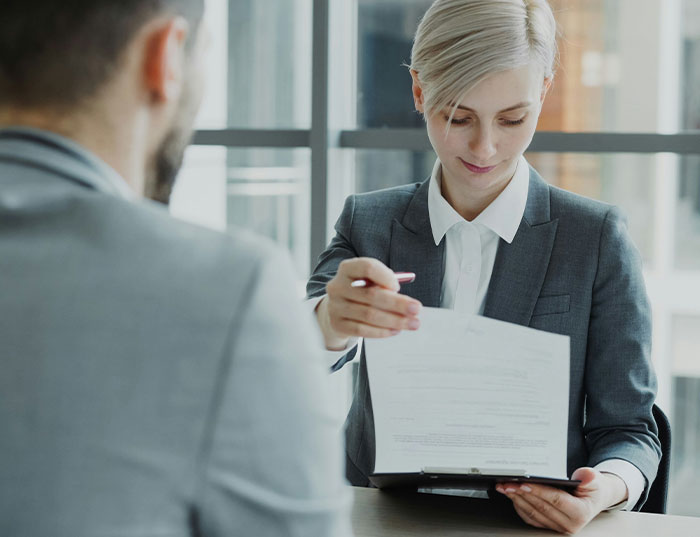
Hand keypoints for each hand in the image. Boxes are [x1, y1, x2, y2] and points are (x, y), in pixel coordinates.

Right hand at [316, 257, 421, 349]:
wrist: (338, 308)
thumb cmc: (360, 291)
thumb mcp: (370, 280)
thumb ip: (385, 284)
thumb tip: (407, 301)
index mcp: (348, 269)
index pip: (367, 267)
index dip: (385, 277)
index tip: (398, 287)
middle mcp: (338, 286)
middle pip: (371, 294)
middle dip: (398, 303)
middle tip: (416, 309)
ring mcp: (336, 306)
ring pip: (369, 315)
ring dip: (395, 320)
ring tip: (412, 323)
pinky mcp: (338, 324)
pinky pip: (362, 330)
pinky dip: (382, 331)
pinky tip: (395, 330)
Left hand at [495, 467, 627, 533]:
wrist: (594, 498)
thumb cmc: (593, 488)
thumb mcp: (595, 480)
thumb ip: (590, 478)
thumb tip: (584, 476)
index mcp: (580, 513)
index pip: (556, 500)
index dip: (539, 491)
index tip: (523, 483)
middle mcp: (569, 524)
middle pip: (540, 506)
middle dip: (521, 493)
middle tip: (507, 482)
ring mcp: (557, 527)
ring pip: (532, 512)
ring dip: (516, 499)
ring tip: (504, 486)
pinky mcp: (549, 525)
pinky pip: (530, 517)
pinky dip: (519, 505)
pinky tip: (511, 494)